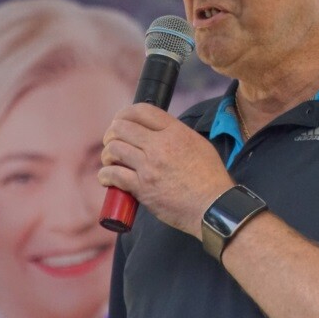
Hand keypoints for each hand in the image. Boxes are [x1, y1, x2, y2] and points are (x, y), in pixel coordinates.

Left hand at [98, 103, 232, 237]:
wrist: (213, 207)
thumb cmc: (210, 178)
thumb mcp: (199, 145)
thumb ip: (177, 134)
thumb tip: (157, 132)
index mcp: (175, 132)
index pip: (141, 111)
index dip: (125, 114)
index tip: (120, 122)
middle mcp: (160, 145)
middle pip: (121, 128)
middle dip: (112, 134)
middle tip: (112, 143)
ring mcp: (150, 166)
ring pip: (113, 149)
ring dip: (107, 155)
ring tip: (111, 162)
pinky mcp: (142, 187)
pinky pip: (113, 175)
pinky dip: (105, 175)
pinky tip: (107, 178)